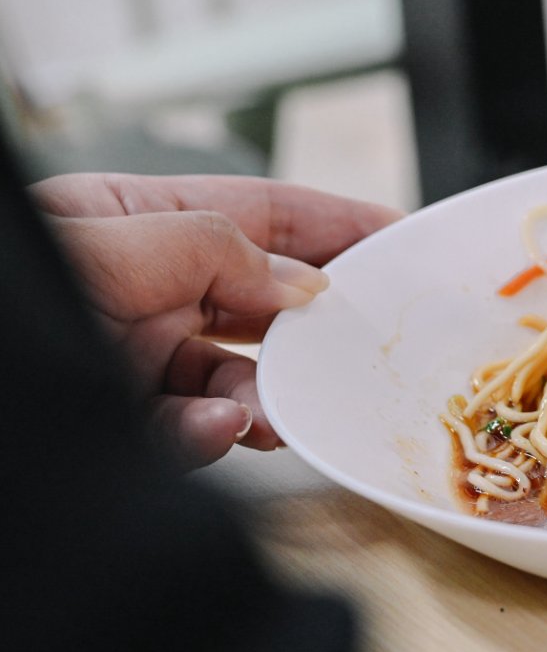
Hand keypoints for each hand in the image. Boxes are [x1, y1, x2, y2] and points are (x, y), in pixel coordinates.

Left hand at [31, 173, 401, 468]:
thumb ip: (219, 249)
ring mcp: (138, 357)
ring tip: (268, 409)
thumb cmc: (13, 282)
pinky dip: (208, 438)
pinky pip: (192, 434)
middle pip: (265, 301)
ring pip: (239, 378)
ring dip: (263, 395)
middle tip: (359, 348)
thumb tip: (306, 282)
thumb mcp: (110, 242)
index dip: (338, 221)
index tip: (403, 236)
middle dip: (314, 326)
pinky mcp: (128, 422)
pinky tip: (210, 432)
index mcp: (145, 223)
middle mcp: (151, 288)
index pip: (267, 214)